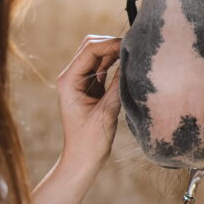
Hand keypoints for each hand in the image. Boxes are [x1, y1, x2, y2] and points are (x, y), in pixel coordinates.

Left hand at [57, 35, 122, 167]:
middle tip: (134, 47)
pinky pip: (104, 67)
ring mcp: (81, 81)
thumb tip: (132, 63)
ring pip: (98, 55)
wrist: (83, 160)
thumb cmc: (90, 141)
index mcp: (69, 81)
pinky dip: (116, 63)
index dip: (111, 44)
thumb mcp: (106, 113)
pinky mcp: (91, 87)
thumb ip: (118, 86)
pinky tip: (128, 63)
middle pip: (92, 47)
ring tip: (134, 53)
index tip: (131, 44)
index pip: (90, 50)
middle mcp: (72, 77)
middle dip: (112, 44)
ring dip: (115, 52)